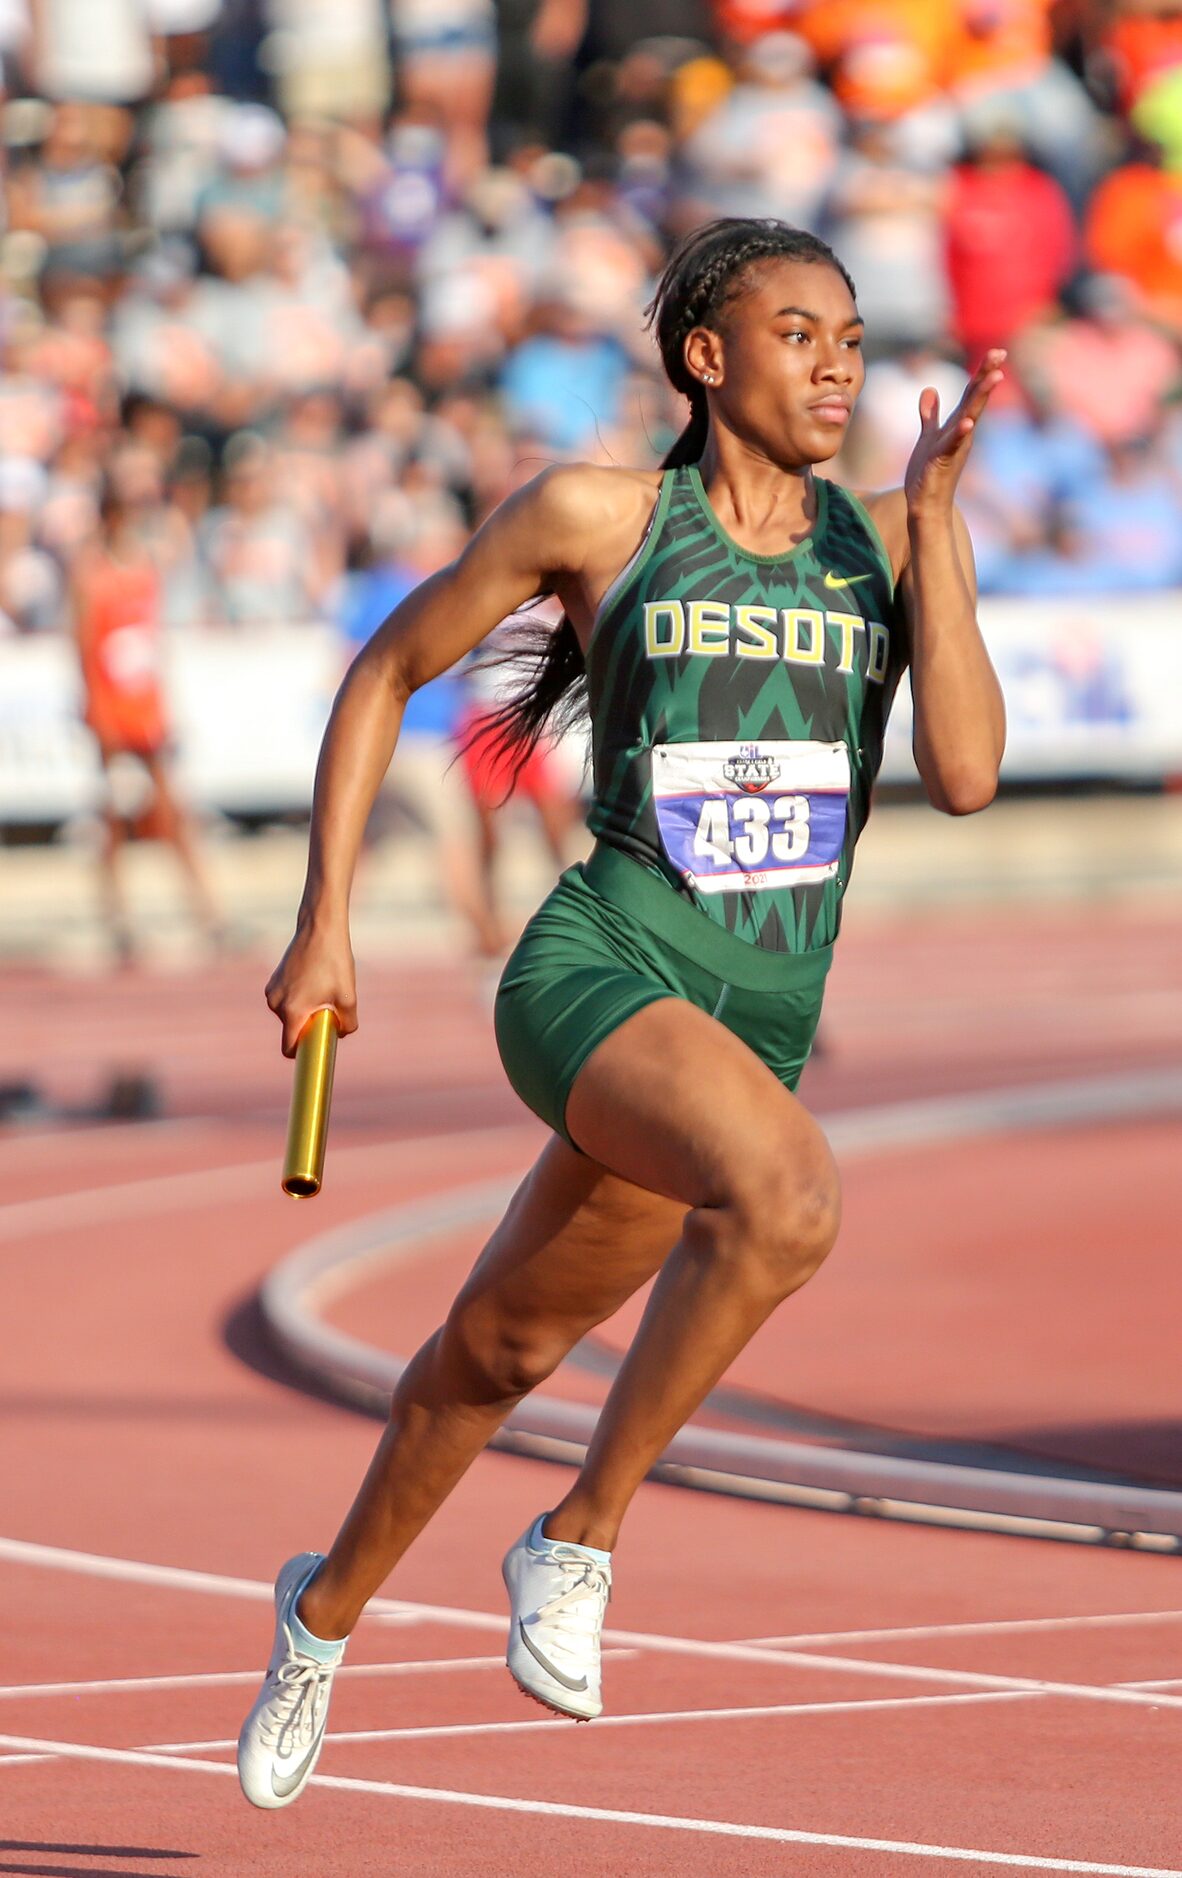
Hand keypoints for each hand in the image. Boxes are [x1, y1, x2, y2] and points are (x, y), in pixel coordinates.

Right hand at [265, 924, 357, 1057]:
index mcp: (292, 1011)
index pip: (288, 1048)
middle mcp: (276, 1003)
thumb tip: (340, 1034)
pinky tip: (314, 981)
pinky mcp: (273, 981)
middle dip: (308, 1027)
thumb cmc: (335, 962)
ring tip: (322, 990)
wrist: (320, 929)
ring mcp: (272, 991)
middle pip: (291, 1030)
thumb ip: (347, 1024)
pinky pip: (286, 1001)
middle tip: (329, 1010)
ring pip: (289, 1014)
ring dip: (304, 1011)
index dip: (301, 1055)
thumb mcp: (348, 997)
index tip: (315, 1052)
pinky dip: (298, 999)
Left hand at [904, 349, 1004, 519]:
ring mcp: (955, 446)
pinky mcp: (943, 460)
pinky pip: (953, 443)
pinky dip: (961, 433)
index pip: (972, 394)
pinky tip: (968, 422)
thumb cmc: (928, 473)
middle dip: (987, 376)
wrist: (926, 506)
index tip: (995, 351)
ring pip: (970, 417)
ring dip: (980, 398)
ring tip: (993, 378)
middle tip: (1000, 353)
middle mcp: (962, 433)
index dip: (982, 372)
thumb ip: (930, 415)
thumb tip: (929, 390)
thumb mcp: (929, 437)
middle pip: (976, 399)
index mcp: (958, 425)